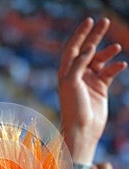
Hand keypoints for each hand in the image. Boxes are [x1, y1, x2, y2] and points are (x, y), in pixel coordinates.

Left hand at [58, 17, 126, 162]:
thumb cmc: (73, 107)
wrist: (83, 128)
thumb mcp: (72, 82)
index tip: (89, 21)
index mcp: (66, 72)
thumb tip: (89, 47)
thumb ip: (79, 63)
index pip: (73, 48)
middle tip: (105, 22)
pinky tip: (121, 65)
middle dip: (95, 36)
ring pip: (100, 61)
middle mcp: (77, 75)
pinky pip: (109, 73)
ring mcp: (89, 81)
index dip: (80, 34)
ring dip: (107, 53)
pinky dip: (115, 68)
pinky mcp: (100, 88)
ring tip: (116, 47)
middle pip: (87, 50)